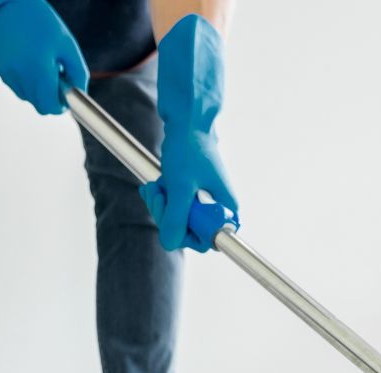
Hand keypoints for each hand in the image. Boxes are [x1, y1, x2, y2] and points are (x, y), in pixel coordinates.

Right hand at [0, 0, 87, 114]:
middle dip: (51, 99)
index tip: (66, 98)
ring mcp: (8, 74)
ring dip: (39, 91)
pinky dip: (27, 84)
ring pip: (28, 98)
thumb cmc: (42, 24)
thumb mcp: (68, 47)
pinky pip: (18, 88)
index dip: (61, 106)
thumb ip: (78, 75)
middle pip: (40, 106)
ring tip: (43, 68)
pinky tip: (31, 65)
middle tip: (57, 79)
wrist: (11, 7)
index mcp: (39, 69)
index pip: (50, 106)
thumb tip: (79, 95)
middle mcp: (20, 74)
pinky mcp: (0, 71)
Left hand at [140, 15, 238, 252]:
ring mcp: (203, 198)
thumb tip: (170, 244)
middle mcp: (217, 206)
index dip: (189, 236)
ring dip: (161, 205)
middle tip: (159, 197)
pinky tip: (154, 185)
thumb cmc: (190, 149)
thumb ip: (176, 218)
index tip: (175, 221)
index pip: (210, 240)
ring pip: (178, 217)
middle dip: (168, 216)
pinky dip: (161, 197)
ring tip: (156, 186)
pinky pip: (173, 204)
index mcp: (226, 208)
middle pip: (190, 230)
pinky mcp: (190, 190)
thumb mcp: (180, 187)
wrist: (187, 120)